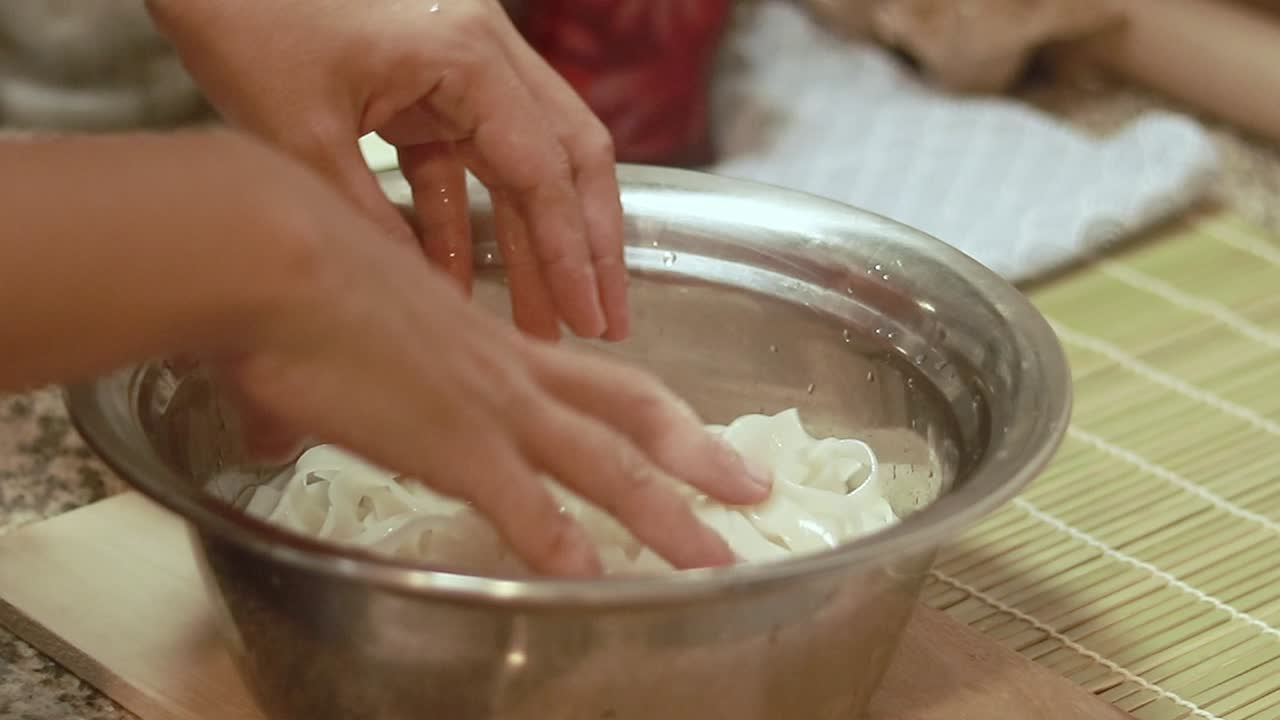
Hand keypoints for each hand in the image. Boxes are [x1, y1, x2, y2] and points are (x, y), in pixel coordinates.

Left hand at [146, 0, 629, 342]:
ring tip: (544, 318)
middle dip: (589, 246)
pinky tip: (459, 277)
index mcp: (466, 55)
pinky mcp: (426, 79)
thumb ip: (368, 219)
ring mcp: (459, 63)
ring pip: (526, 161)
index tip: (589, 319)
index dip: (571, 254)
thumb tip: (423, 299)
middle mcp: (483, 52)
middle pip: (567, 159)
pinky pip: (465, 157)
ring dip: (534, 239)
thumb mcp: (299, 130)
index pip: (544, 171)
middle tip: (603, 322)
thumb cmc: (245, 13)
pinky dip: (464, 217)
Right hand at [215, 134, 768, 576]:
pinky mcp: (454, 442)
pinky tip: (594, 583)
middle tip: (753, 486)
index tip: (684, 437)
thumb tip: (270, 427)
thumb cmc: (288, 274)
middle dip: (701, 453)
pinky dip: (564, 547)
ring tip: (716, 562)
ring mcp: (492, 406)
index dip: (648, 411)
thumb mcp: (331, 330)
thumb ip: (320, 389)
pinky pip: (527, 507)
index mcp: (491, 343)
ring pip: (610, 466)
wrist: (271, 251)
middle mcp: (511, 370)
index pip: (594, 378)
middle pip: (634, 413)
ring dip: (669, 517)